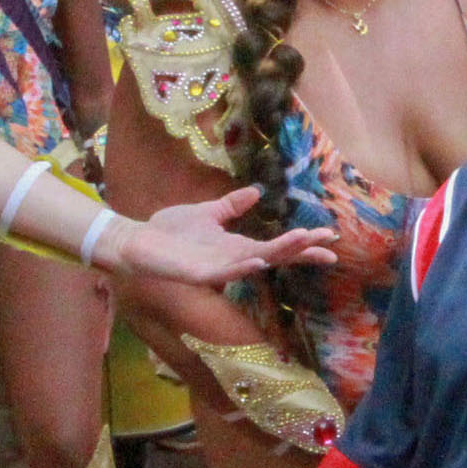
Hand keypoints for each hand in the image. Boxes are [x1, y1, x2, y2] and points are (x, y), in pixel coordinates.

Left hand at [110, 188, 337, 287]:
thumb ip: (231, 205)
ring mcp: (218, 268)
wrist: (138, 241)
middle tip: (328, 245)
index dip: (301, 243)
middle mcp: (233, 259)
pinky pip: (225, 273)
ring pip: (255, 262)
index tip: (328, 237)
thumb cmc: (170, 230)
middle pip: (275, 256)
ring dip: (279, 253)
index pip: (276, 246)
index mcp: (236, 246)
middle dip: (300, 249)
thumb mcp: (207, 213)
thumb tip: (257, 192)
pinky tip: (260, 259)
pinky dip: (243, 266)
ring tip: (302, 241)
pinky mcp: (199, 274)